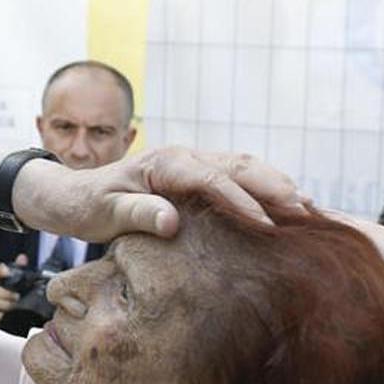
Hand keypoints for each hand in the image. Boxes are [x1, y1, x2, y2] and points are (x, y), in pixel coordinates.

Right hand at [0, 258, 26, 325]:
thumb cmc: (2, 287)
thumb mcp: (8, 276)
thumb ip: (16, 267)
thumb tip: (22, 258)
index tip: (7, 272)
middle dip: (5, 294)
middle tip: (17, 296)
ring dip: (5, 305)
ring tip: (16, 305)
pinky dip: (2, 316)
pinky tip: (10, 314)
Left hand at [19, 146, 307, 243]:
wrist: (72, 195)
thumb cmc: (86, 206)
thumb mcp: (103, 213)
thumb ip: (136, 214)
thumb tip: (171, 221)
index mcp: (165, 163)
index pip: (213, 179)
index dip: (243, 201)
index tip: (268, 226)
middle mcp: (184, 157)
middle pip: (241, 165)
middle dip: (276, 186)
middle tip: (309, 215)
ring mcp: (193, 165)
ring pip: (246, 167)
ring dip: (278, 185)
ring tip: (311, 211)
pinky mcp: (198, 178)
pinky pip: (239, 178)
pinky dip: (267, 190)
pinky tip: (289, 210)